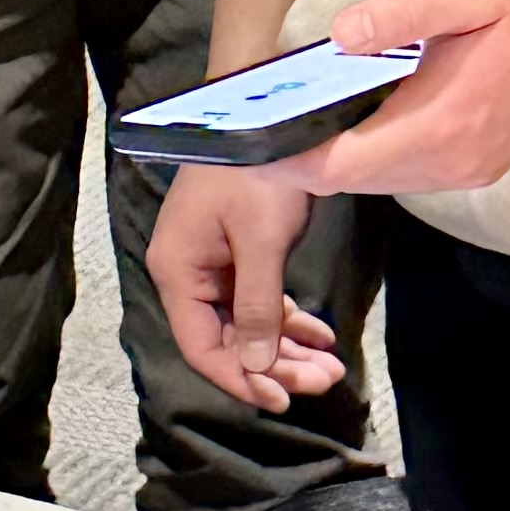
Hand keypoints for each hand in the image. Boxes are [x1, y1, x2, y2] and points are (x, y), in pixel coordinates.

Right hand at [145, 164, 347, 412]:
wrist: (265, 110)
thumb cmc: (257, 172)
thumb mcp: (260, 242)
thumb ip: (257, 308)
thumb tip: (258, 368)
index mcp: (178, 272)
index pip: (201, 347)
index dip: (241, 379)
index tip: (284, 400)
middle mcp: (188, 273)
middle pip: (228, 340)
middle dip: (275, 366)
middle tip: (325, 383)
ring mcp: (213, 262)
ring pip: (248, 324)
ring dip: (287, 348)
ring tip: (331, 368)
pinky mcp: (237, 251)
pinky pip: (260, 299)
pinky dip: (289, 319)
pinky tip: (321, 335)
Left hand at [277, 0, 509, 199]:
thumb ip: (402, 14)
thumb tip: (340, 36)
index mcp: (444, 122)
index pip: (342, 166)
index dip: (288, 159)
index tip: (246, 141)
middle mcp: (457, 160)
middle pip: (356, 180)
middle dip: (306, 159)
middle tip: (260, 122)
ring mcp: (475, 166)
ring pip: (384, 178)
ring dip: (342, 156)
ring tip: (301, 116)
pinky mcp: (487, 159)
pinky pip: (414, 170)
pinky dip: (378, 152)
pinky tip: (363, 114)